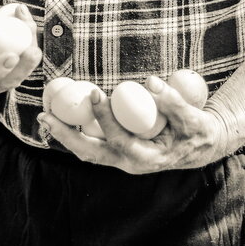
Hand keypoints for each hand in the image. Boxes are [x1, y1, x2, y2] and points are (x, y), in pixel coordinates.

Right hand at [0, 3, 41, 97]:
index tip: (11, 57)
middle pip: (1, 83)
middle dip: (20, 70)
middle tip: (33, 52)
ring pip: (15, 74)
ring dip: (28, 55)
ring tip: (30, 26)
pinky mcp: (4, 71)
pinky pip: (20, 64)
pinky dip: (27, 44)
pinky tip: (28, 22)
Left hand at [39, 76, 232, 173]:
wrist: (199, 146)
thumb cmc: (197, 131)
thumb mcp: (193, 118)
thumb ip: (174, 102)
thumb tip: (150, 82)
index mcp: (146, 159)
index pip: (119, 141)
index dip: (105, 119)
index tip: (95, 93)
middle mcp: (128, 163)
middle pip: (90, 153)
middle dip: (66, 136)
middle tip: (45, 116)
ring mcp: (120, 159)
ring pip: (86, 150)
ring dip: (65, 134)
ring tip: (44, 116)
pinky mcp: (116, 151)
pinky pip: (91, 143)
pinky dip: (76, 130)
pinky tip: (62, 116)